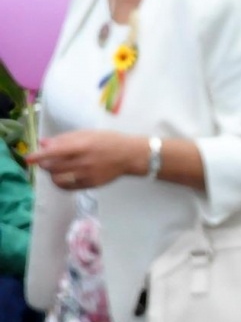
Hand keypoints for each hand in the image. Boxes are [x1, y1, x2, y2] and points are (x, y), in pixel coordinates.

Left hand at [28, 131, 146, 189]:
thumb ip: (66, 138)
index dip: (39, 155)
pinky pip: (67, 187)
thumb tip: (44, 143)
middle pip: (53, 167)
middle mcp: (83, 161)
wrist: (130, 155)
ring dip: (51, 173)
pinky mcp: (89, 185)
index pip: (55, 152)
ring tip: (54, 168)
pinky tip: (61, 177)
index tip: (29, 158)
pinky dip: (60, 183)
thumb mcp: (89, 134)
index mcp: (83, 146)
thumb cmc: (109, 140)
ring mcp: (86, 175)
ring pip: (58, 178)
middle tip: (45, 160)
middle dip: (45, 164)